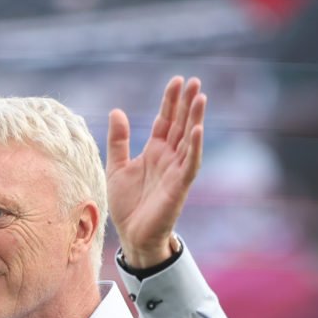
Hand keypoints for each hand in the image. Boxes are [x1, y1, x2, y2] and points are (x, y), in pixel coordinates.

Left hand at [106, 77, 205, 267]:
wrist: (132, 235)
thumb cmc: (126, 204)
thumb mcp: (116, 167)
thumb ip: (118, 140)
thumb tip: (116, 110)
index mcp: (154, 151)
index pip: (165, 120)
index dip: (171, 101)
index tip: (177, 81)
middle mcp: (168, 157)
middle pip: (180, 124)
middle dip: (187, 103)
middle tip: (194, 81)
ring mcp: (176, 170)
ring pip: (189, 139)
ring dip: (195, 119)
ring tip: (201, 97)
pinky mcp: (180, 186)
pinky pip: (190, 163)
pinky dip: (194, 147)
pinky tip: (197, 129)